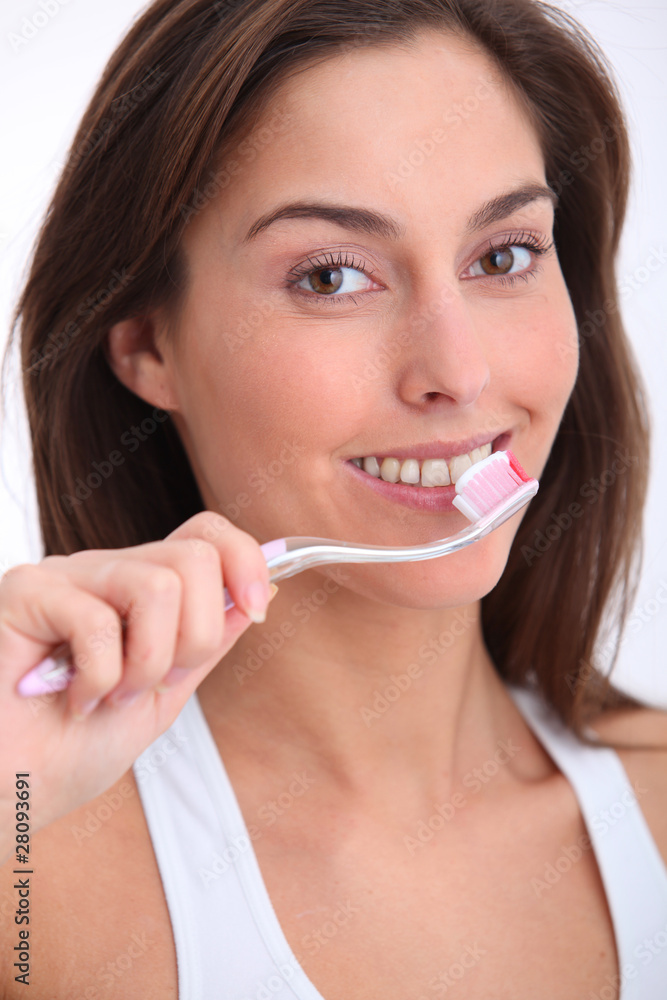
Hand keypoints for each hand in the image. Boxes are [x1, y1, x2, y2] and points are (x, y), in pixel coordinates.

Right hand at [0, 511, 273, 861]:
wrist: (11, 794)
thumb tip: (259, 595)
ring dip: (149, 663)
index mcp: (140, 589)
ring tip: (112, 696)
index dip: (247, 560)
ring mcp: (65, 576)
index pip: (207, 533)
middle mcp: (106, 571)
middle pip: (196, 556)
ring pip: (159, 584)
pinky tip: (72, 699)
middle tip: (153, 683)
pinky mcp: (25, 592)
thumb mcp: (164, 696)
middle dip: (197, 635)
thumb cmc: (71, 751)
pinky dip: (99, 678)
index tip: (259, 610)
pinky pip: (98, 620)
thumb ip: (207, 644)